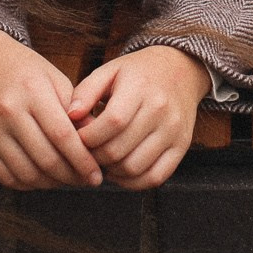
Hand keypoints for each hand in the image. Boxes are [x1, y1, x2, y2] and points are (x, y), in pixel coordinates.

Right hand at [0, 28, 101, 190]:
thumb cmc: (24, 70)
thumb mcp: (54, 78)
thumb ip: (76, 111)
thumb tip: (95, 146)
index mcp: (32, 91)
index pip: (63, 136)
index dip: (83, 161)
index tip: (96, 174)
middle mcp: (8, 111)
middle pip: (46, 159)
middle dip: (71, 176)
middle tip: (86, 181)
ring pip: (27, 173)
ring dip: (52, 184)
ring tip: (67, 180)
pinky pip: (6, 176)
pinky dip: (28, 184)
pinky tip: (43, 179)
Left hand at [68, 43, 209, 190]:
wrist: (180, 70)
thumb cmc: (138, 73)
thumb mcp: (110, 70)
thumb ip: (86, 92)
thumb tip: (70, 116)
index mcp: (141, 87)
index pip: (112, 122)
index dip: (89, 137)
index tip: (79, 137)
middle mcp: (161, 110)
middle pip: (119, 149)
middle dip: (95, 156)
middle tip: (87, 152)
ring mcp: (174, 130)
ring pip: (134, 167)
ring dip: (111, 171)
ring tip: (103, 160)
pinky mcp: (182, 146)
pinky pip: (155, 178)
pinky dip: (132, 182)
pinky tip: (120, 171)